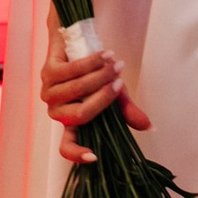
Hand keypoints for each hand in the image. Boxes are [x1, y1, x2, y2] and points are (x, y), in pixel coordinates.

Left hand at [40, 32, 148, 166]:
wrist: (77, 41)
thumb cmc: (94, 73)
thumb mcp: (113, 93)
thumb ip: (126, 111)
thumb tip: (149, 127)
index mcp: (71, 123)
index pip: (67, 146)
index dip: (77, 154)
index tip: (94, 157)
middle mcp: (57, 111)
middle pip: (81, 115)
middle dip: (104, 98)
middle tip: (120, 82)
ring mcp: (50, 92)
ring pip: (79, 89)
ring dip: (102, 76)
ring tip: (117, 64)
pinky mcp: (48, 71)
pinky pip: (74, 69)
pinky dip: (94, 62)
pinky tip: (107, 55)